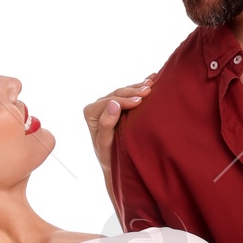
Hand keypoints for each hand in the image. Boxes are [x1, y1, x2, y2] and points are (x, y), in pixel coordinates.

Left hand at [83, 74, 157, 203]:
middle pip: (117, 94)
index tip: (140, 101)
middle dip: (133, 91)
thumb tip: (114, 104)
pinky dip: (140, 85)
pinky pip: (129, 93)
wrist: (116, 165)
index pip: (110, 102)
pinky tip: (152, 78)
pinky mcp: (119, 105)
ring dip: (138, 87)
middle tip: (149, 90)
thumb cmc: (109, 158)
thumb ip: (106, 125)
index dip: (125, 100)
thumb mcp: (105, 144)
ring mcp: (108, 104)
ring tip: (152, 85)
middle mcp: (98, 106)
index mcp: (91, 113)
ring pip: (124, 91)